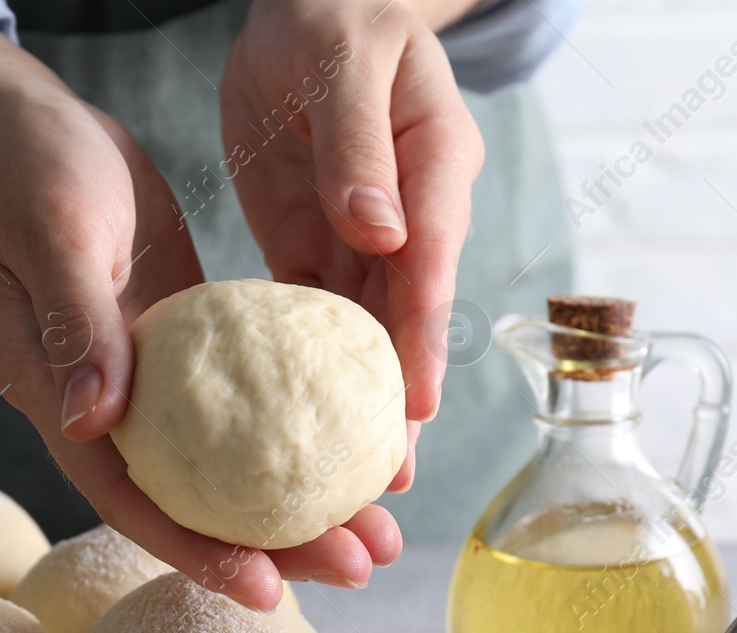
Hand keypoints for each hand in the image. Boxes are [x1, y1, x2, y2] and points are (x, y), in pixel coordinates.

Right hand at [0, 17, 398, 609]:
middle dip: (277, 544)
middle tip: (363, 564)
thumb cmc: (26, 170)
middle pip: (195, 504)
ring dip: (299, 501)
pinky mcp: (182, 347)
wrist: (22, 124)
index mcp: (63, 401)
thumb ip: (75, 327)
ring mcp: (147, 383)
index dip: (198, 551)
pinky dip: (292, 431)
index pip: (132, 501)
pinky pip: (242, 408)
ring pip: (228, 466)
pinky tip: (351, 442)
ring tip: (378, 527)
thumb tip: (96, 423)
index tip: (268, 589)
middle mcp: (107, 410)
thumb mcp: (52, 235)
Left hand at [222, 0, 485, 482]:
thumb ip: (359, 144)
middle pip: (409, 316)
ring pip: (369, 333)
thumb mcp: (345, 63)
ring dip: (364, 404)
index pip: (430, 257)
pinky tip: (309, 430)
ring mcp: (367, 239)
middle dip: (402, 398)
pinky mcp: (319, 250)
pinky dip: (315, 375)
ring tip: (362, 481)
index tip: (415, 401)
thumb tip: (380, 230)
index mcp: (432, 163)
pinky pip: (317, 320)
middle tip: (391, 478)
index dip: (423, 333)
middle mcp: (409, 215)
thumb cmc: (332, 22)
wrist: (304, 14)